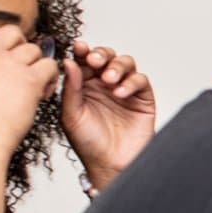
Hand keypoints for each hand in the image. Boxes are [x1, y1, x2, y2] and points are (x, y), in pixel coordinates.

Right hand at [0, 23, 58, 166]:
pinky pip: (49, 65)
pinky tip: (43, 92)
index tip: (6, 58)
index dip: (1, 43)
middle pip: (12, 33)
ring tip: (34, 86)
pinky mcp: (29, 79)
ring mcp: (8, 64)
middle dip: (21, 47)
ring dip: (37, 65)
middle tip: (23, 67)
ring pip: (34, 49)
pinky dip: (51, 77)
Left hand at [58, 43, 155, 187]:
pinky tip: (120, 93)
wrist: (110, 165)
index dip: (82, 50)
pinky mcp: (143, 99)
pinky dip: (131, 82)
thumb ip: (71, 88)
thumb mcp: (71, 115)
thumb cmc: (88, 144)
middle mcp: (104, 84)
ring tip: (109, 79)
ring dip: (117, 66)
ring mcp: (125, 90)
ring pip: (125, 63)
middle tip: (95, 61)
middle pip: (106, 56)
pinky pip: (141, 80)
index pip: (84, 60)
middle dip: (101, 54)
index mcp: (84, 85)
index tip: (79, 48)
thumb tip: (68, 61)